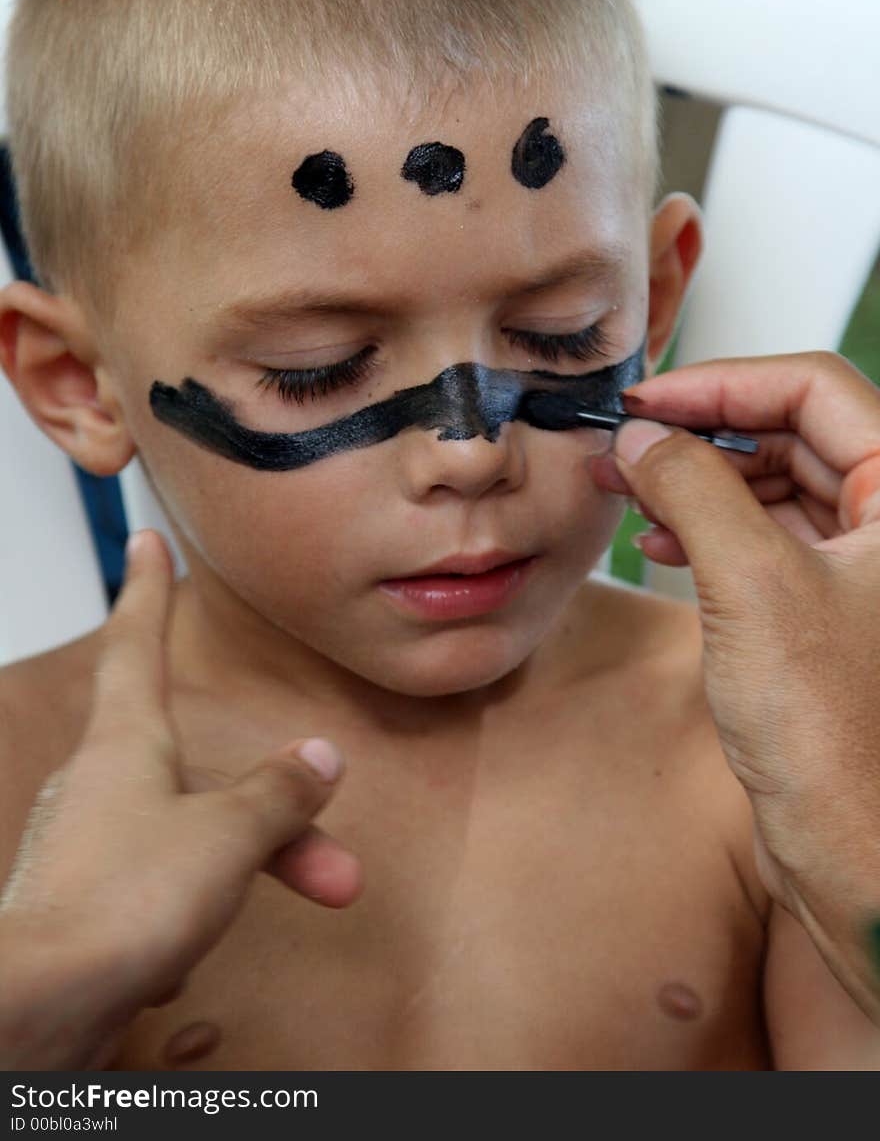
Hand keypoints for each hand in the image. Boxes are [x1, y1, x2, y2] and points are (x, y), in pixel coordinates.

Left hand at [0, 529, 361, 1068]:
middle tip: (334, 874)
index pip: (136, 645)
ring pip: (187, 845)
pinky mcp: (84, 907)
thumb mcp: (227, 836)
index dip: (148, 591)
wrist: (43, 1009)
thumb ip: (277, 793)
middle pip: (200, 780)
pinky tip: (184, 965)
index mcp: (124, 744)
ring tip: (266, 931)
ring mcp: (88, 848)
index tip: (145, 541)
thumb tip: (319, 756)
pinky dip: (186, 925)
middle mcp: (99, 786)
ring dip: (242, 883)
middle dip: (273, 826)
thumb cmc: (122, 905)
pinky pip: (154, 899)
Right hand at [590, 351, 879, 1013]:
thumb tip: (644, 434)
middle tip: (626, 443)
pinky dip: (711, 530)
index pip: (814, 388)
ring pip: (777, 484)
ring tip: (629, 488)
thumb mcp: (753, 589)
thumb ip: (695, 491)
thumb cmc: (841, 741)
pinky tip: (661, 542)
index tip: (646, 399)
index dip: (721, 383)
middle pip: (793, 430)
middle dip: (702, 433)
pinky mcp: (833, 608)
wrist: (858, 852)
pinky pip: (768, 538)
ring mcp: (867, 565)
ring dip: (699, 482)